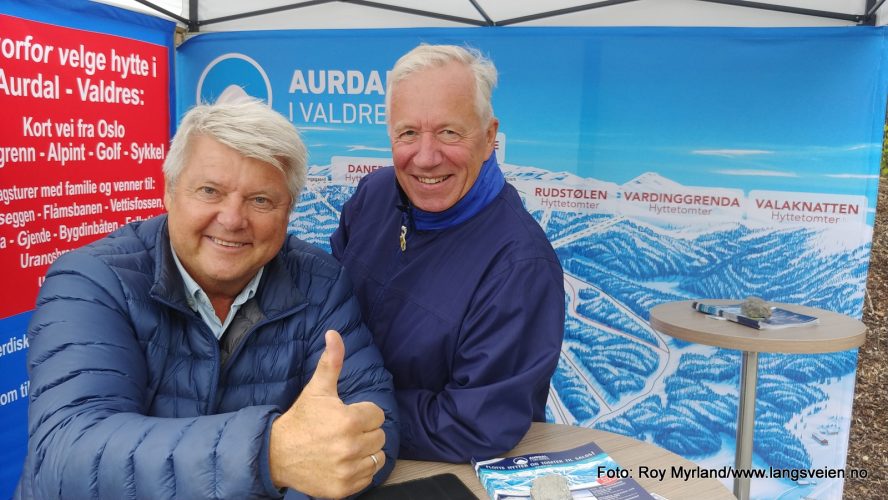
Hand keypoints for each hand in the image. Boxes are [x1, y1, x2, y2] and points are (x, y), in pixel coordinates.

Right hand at [269, 330, 386, 497]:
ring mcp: (347, 471)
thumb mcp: (317, 389)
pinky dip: (360, 471)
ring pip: (377, 457)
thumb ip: (331, 361)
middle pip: (379, 436)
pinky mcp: (344, 489)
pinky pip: (369, 477)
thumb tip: (334, 334)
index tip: (346, 415)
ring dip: (365, 452)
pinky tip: (343, 462)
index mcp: (347, 421)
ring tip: (344, 446)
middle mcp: (350, 448)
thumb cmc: (301, 420)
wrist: (276, 455)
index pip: (377, 415)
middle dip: (365, 432)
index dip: (363, 413)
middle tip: (343, 431)